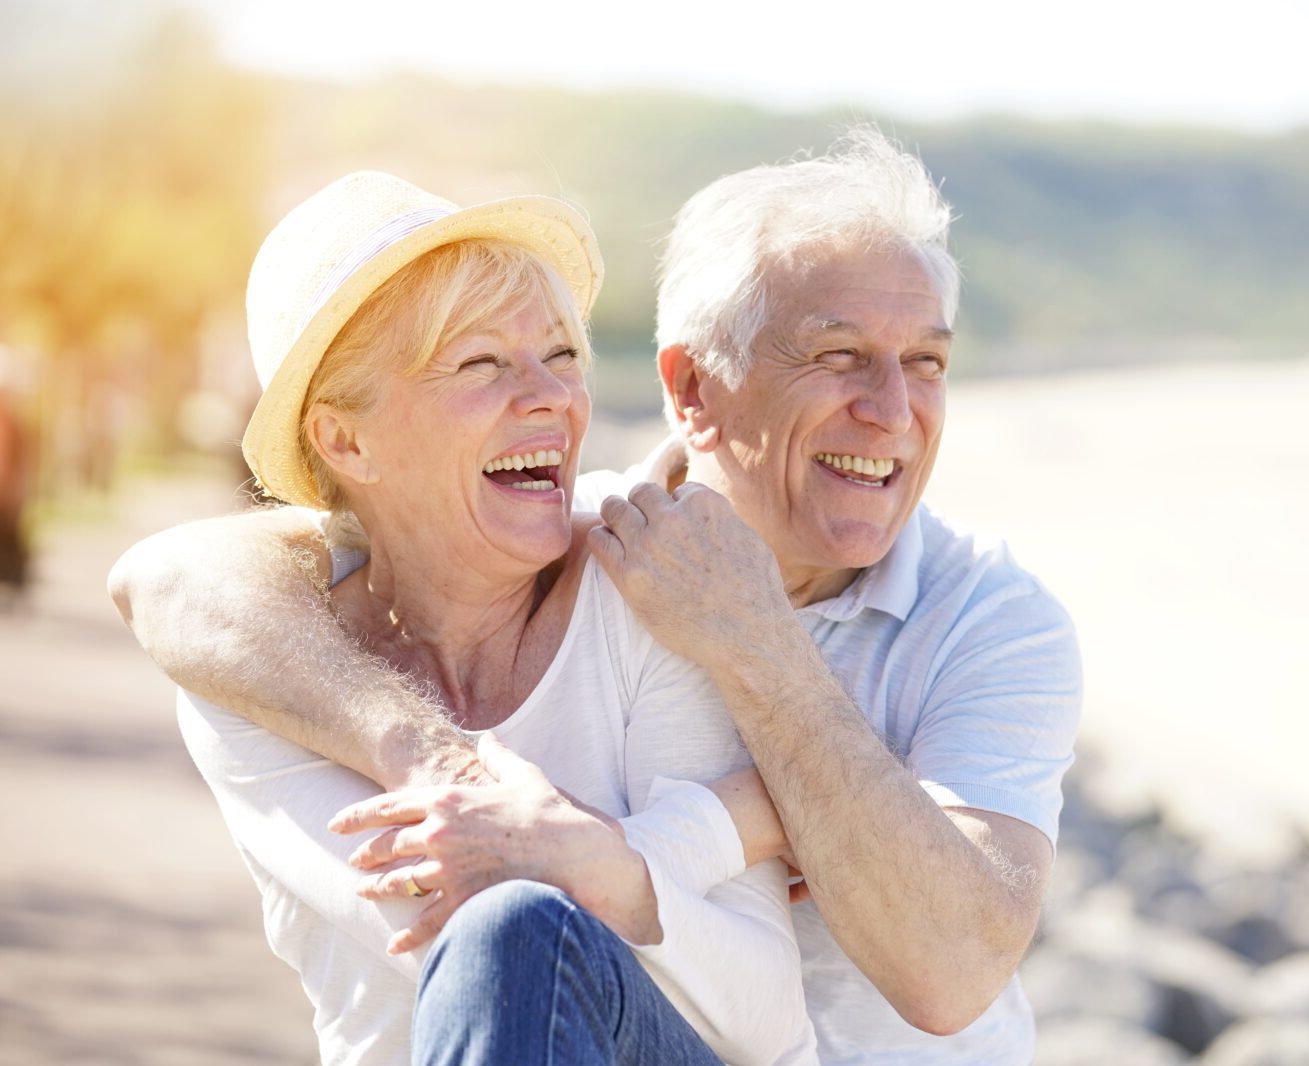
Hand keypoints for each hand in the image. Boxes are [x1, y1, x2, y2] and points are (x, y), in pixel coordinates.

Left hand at [329, 733, 620, 953]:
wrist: (571, 852)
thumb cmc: (548, 812)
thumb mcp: (522, 775)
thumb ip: (498, 756)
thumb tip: (488, 739)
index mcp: (447, 800)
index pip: (388, 806)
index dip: (357, 816)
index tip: (337, 824)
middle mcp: (439, 834)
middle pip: (387, 845)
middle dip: (365, 853)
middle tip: (354, 860)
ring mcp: (448, 870)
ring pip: (397, 883)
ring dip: (377, 889)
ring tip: (364, 892)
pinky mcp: (462, 901)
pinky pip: (425, 922)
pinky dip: (407, 935)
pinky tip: (393, 943)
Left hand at [587, 481, 792, 670]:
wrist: (747, 637)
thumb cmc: (755, 592)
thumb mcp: (748, 537)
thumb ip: (721, 517)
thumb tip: (702, 509)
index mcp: (704, 504)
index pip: (677, 490)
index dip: (676, 508)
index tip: (677, 527)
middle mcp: (673, 519)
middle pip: (640, 493)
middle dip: (642, 507)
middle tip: (643, 526)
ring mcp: (648, 546)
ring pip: (614, 509)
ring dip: (616, 517)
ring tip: (619, 531)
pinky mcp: (630, 575)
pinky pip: (600, 541)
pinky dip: (602, 540)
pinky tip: (609, 548)